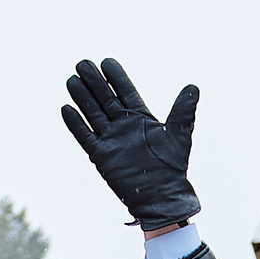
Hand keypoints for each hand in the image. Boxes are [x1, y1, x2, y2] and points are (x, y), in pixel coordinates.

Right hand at [61, 58, 201, 231]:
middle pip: (105, 98)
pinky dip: (76, 123)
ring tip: (72, 79)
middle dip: (95, 81)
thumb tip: (193, 87)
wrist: (162, 196)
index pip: (125, 92)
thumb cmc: (172, 167)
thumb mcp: (179, 135)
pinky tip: (66, 108)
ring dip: (82, 97)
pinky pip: (85, 136)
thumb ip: (183, 111)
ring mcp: (111, 140)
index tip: (106, 61)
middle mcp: (123, 126)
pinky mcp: (101, 156)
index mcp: (140, 118)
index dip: (116, 77)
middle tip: (83, 63)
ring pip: (93, 113)